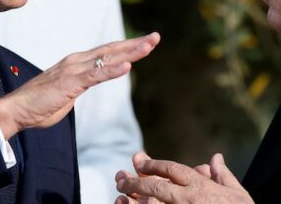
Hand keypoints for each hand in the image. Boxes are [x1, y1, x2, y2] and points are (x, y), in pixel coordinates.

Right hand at [0, 33, 159, 138]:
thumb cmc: (42, 102)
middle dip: (135, 43)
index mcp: (78, 62)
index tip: (145, 43)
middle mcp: (78, 60)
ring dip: (130, 52)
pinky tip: (128, 65)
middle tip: (156, 37)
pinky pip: (95, 74)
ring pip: (108, 58)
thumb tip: (95, 78)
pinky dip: (113, 69)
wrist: (17, 109)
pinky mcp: (71, 82)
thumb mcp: (69, 89)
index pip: (108, 51)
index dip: (128, 46)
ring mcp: (74, 70)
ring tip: (149, 46)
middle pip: (112, 49)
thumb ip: (83, 81)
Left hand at [115, 151, 253, 203]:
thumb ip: (223, 175)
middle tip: (119, 177)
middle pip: (157, 186)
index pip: (172, 170)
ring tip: (119, 193)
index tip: (138, 160)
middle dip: (136, 180)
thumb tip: (216, 157)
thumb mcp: (237, 194)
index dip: (154, 164)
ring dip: (133, 199)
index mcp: (200, 187)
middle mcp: (189, 199)